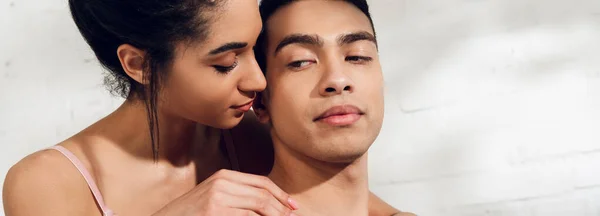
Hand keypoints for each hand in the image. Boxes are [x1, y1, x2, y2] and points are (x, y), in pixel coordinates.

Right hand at [152, 169, 298, 215]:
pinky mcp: (214, 211)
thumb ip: (237, 195)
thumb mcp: (214, 197)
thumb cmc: (191, 214)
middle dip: (282, 207)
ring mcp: (217, 197)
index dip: (281, 194)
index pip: (261, 182)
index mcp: (224, 176)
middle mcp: (222, 183)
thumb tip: (267, 204)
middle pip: (263, 194)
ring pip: (258, 206)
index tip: (293, 206)